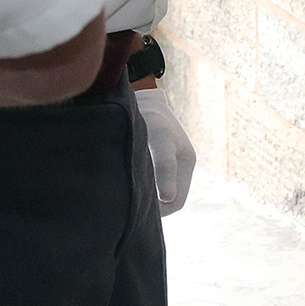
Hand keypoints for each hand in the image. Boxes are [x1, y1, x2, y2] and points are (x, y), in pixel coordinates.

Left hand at [134, 86, 195, 214]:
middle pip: (165, 199)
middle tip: (127, 204)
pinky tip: (119, 182)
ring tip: (122, 192)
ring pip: (154, 190)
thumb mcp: (159, 141)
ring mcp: (163, 162)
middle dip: (149, 204)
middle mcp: (177, 165)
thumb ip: (165, 168)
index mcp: (185, 163)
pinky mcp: (149, 157)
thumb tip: (167, 199)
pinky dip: (134, 184)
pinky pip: (144, 181)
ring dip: (140, 193)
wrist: (136, 95)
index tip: (138, 209)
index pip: (175, 202)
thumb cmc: (150, 117)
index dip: (159, 211)